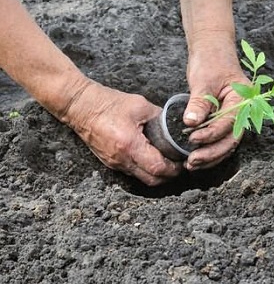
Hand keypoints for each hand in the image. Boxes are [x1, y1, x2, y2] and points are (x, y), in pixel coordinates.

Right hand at [63, 80, 181, 185]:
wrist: (80, 106)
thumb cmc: (108, 103)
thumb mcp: (140, 105)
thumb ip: (159, 117)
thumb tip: (175, 125)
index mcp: (130, 145)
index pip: (157, 168)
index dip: (173, 168)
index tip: (183, 162)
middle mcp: (122, 159)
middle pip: (152, 180)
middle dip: (168, 176)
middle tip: (178, 165)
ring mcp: (115, 163)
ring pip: (142, 178)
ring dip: (157, 174)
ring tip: (168, 162)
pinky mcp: (110, 162)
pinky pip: (132, 172)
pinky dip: (144, 169)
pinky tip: (151, 158)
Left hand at [183, 35, 249, 170]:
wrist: (212, 50)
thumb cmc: (211, 60)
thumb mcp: (203, 80)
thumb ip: (199, 103)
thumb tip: (191, 123)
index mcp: (243, 99)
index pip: (229, 123)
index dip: (211, 134)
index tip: (192, 138)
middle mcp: (242, 111)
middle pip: (231, 139)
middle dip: (212, 153)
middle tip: (192, 161)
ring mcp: (234, 117)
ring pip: (226, 144)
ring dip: (210, 156)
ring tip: (191, 164)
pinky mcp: (224, 120)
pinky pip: (220, 139)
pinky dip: (209, 149)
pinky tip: (195, 158)